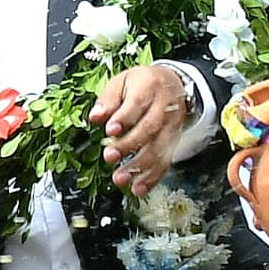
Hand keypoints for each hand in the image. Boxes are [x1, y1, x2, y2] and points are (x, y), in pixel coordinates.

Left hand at [88, 64, 196, 189]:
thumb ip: (108, 99)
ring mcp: (171, 126)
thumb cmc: (143, 83)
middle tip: (110, 156)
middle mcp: (164, 107)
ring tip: (121, 178)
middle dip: (129, 145)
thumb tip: (95, 117)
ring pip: (159, 148)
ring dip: (140, 167)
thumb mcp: (123, 81)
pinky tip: (139, 187)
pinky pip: (165, 162)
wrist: (173, 83)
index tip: (110, 131)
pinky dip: (152, 177)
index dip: (124, 118)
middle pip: (149, 128)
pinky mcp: (173, 142)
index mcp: (149, 87)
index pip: (137, 103)